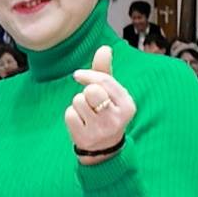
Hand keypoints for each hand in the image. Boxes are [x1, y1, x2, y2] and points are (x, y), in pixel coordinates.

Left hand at [65, 45, 136, 159]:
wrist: (103, 148)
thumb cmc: (106, 112)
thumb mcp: (110, 94)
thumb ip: (105, 71)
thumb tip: (104, 48)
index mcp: (128, 105)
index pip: (104, 81)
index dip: (88, 75)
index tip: (78, 75)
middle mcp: (117, 119)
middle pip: (91, 90)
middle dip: (86, 92)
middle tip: (90, 102)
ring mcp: (101, 130)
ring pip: (78, 101)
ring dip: (78, 104)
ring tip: (87, 114)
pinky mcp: (85, 138)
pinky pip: (69, 114)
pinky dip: (71, 116)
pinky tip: (80, 123)